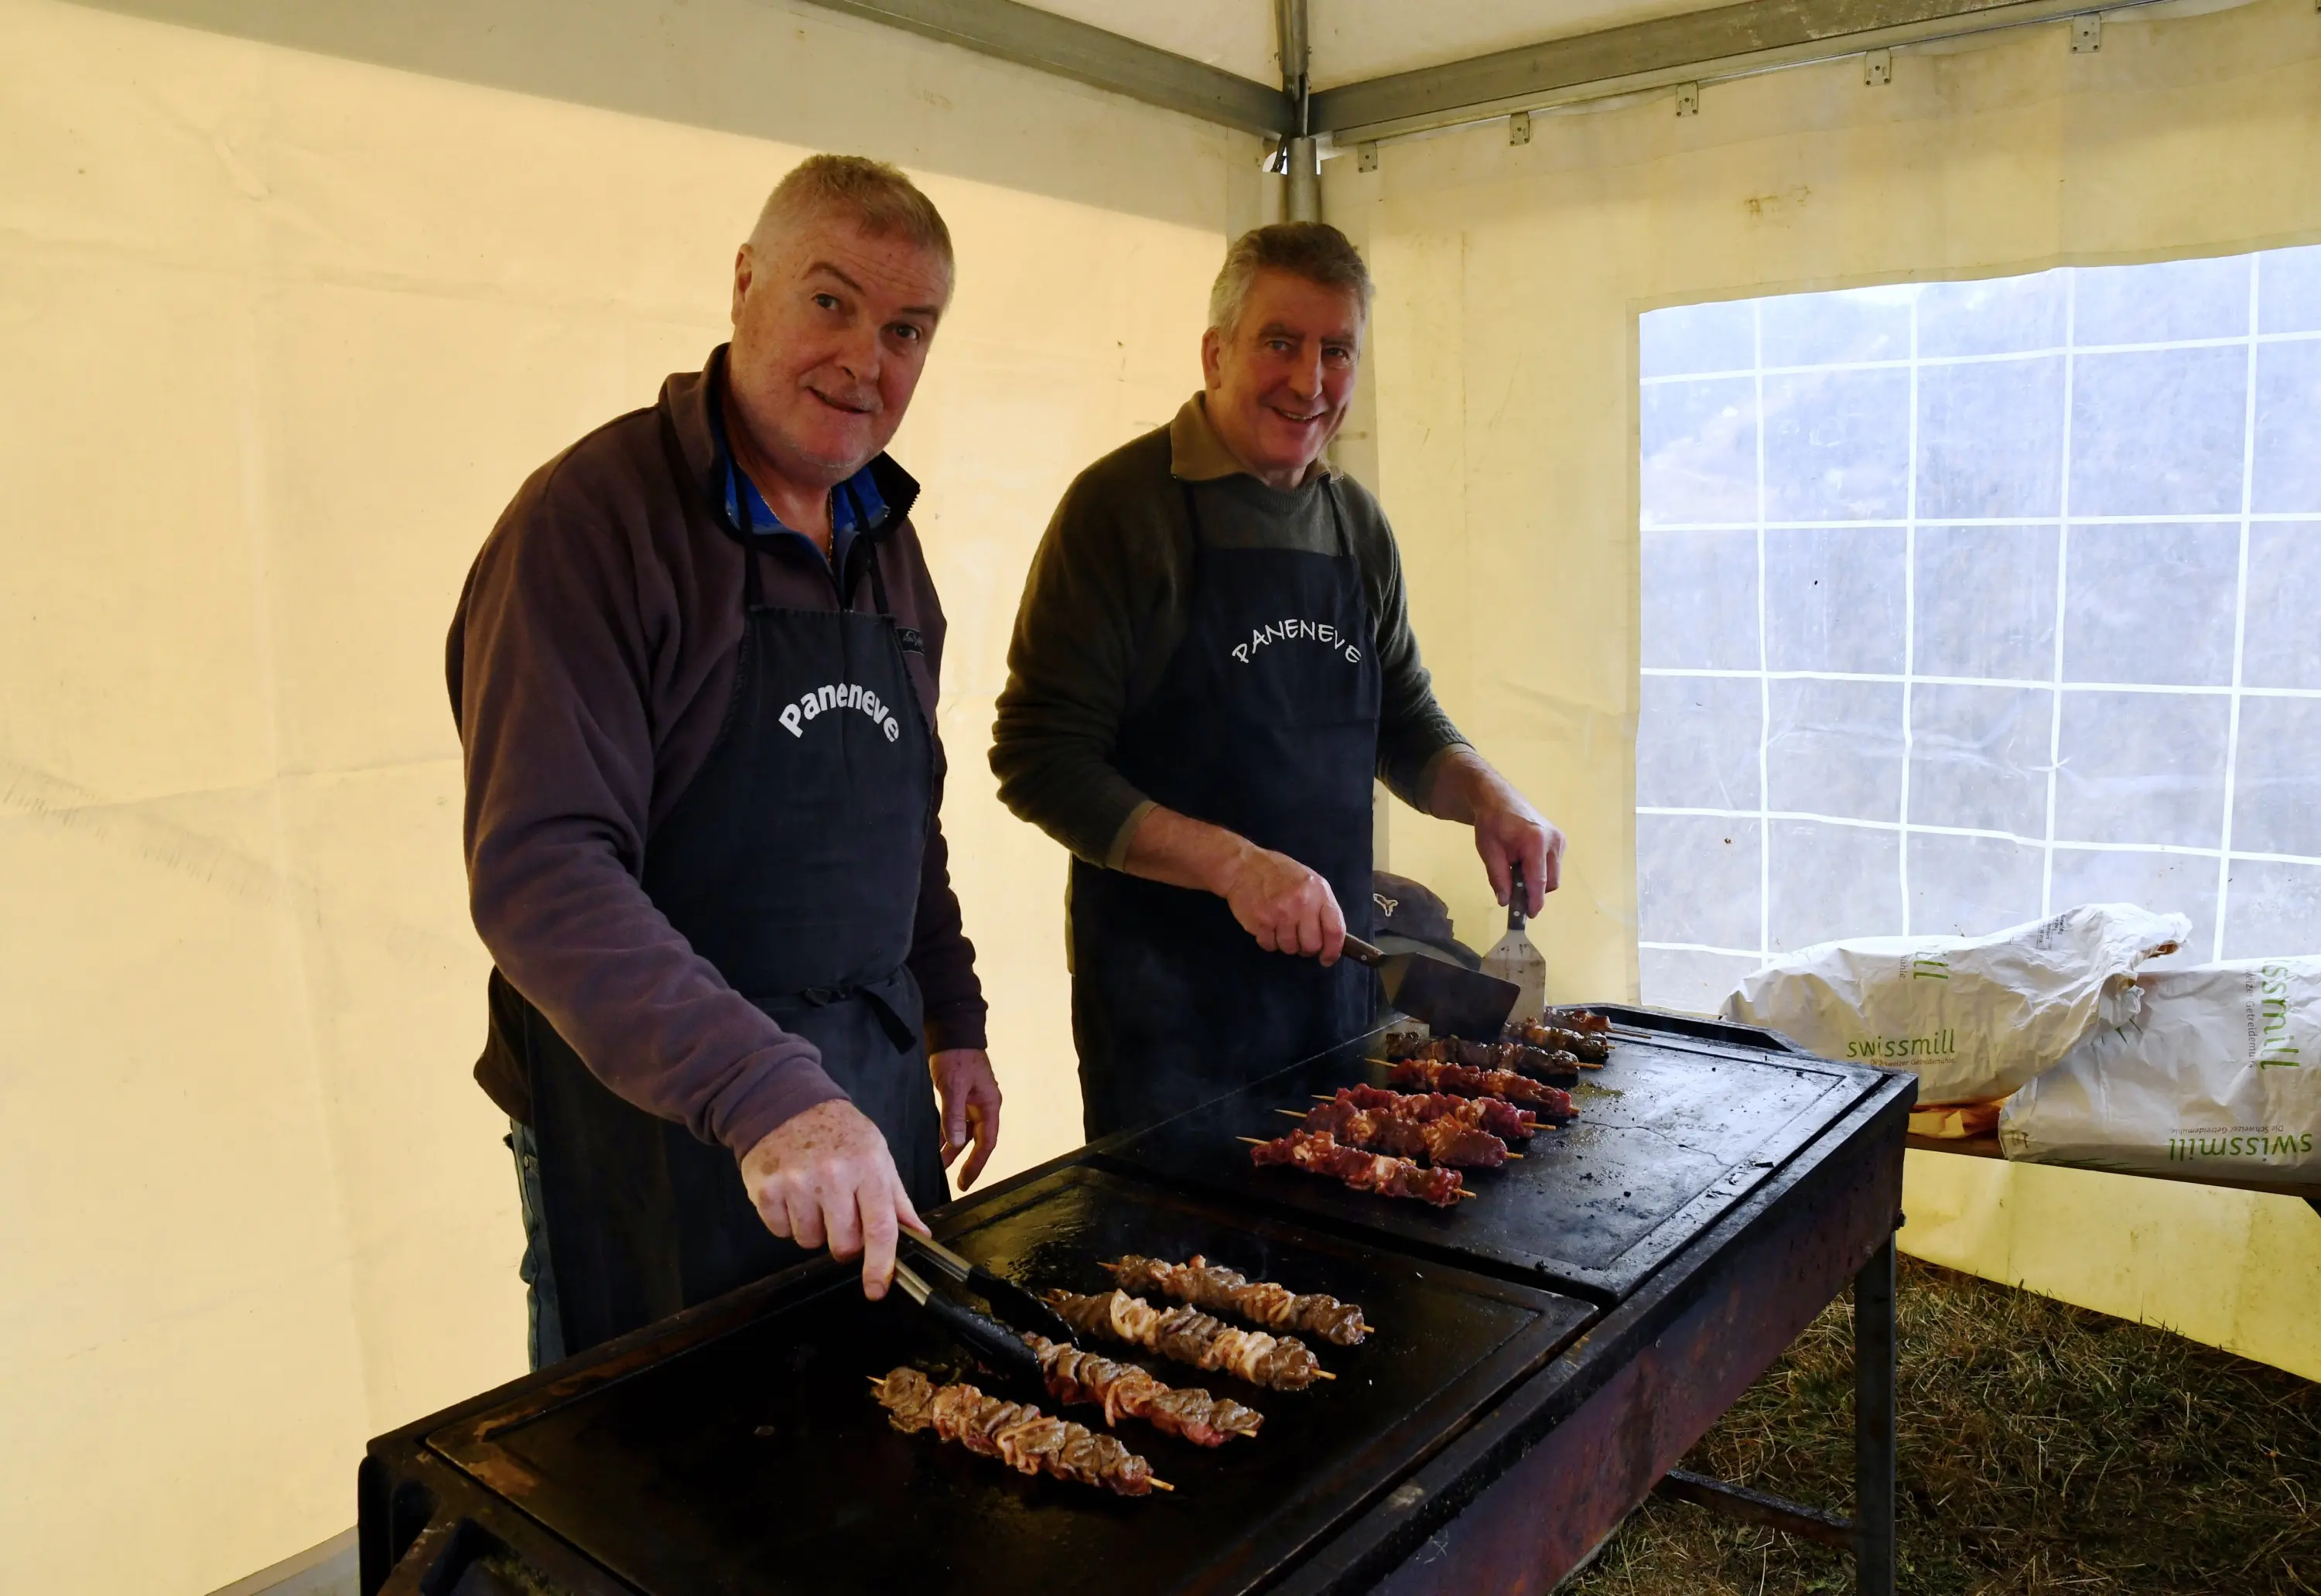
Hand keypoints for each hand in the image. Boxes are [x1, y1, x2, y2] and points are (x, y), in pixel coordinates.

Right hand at [739, 1099, 926, 1299]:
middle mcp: (832, 1176)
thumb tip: (919, 1235)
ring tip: (814, 1196)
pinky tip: (792, 1193)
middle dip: (845, 1241)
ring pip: (809, 1242)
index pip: (880, 1228)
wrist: (786, 1103)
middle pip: (843, 1245)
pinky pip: (781, 1232)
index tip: (877, 1289)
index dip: (880, 1266)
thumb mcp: (877, 1155)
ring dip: (814, 1228)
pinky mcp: (766, 1189)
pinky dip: (787, 1220)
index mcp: (868, 1167)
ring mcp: (796, 1183)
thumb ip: (897, 1200)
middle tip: (841, 1213)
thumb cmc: (839, 1132)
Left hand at [930, 1048, 1002, 1189]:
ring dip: (954, 1149)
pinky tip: (937, 1144)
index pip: (987, 1142)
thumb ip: (953, 1116)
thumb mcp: (953, 1086)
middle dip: (967, 1161)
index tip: (966, 1182)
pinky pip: (956, 1122)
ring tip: (940, 1166)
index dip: (977, 1164)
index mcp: (989, 1105)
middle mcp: (983, 1106)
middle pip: (978, 1141)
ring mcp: (972, 1101)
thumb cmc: (956, 1057)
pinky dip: (948, 1134)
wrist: (951, 1031)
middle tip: (957, 1183)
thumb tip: (956, 1144)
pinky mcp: (960, 1096)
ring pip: (965, 1133)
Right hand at [1222, 845, 1347, 963]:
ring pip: (1290, 949)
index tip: (1327, 958)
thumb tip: (1330, 938)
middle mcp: (1302, 903)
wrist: (1244, 866)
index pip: (1335, 930)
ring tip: (1280, 926)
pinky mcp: (1260, 922)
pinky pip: (1270, 946)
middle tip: (1299, 938)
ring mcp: (1280, 914)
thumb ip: (1322, 906)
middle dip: (1306, 948)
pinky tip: (1266, 925)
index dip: (1333, 950)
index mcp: (1319, 891)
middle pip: (1311, 946)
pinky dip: (1269, 941)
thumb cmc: (1279, 873)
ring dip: (1286, 943)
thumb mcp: (1309, 881)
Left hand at [1426, 748, 1564, 916]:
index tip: (1529, 915)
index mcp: (1535, 842)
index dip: (1534, 901)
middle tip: (1513, 890)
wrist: (1499, 798)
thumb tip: (1506, 901)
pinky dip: (1541, 870)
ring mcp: (1560, 840)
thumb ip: (1498, 877)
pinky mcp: (1561, 840)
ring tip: (1516, 869)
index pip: (1539, 881)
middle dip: (1534, 891)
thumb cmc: (1492, 823)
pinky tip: (1525, 861)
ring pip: (1554, 876)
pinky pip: (1554, 866)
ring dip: (1538, 881)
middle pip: (1551, 883)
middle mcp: (1554, 841)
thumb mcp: (1488, 851)